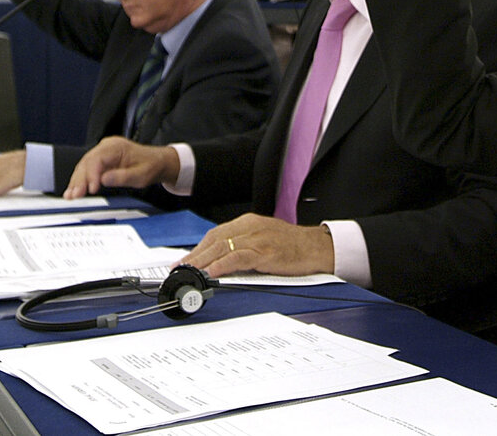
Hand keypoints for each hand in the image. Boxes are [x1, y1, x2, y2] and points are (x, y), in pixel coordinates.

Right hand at [64, 137, 180, 198]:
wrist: (158, 162)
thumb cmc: (151, 166)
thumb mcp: (141, 175)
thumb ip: (122, 177)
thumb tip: (103, 180)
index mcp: (116, 147)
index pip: (97, 159)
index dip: (92, 175)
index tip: (92, 189)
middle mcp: (106, 147)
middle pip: (87, 162)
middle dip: (79, 180)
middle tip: (74, 195)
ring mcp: (102, 153)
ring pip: (84, 166)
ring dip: (77, 182)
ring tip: (70, 196)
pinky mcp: (101, 161)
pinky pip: (87, 170)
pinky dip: (81, 181)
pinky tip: (74, 191)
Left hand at [180, 214, 334, 277]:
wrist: (318, 248)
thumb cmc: (294, 246)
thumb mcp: (265, 240)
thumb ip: (244, 246)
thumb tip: (222, 261)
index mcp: (249, 223)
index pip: (216, 234)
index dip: (198, 248)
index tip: (184, 260)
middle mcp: (251, 227)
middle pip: (215, 240)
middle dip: (194, 256)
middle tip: (179, 269)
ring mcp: (258, 239)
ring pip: (222, 247)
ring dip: (202, 261)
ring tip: (189, 272)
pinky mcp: (265, 252)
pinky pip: (238, 257)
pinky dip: (222, 265)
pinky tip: (211, 272)